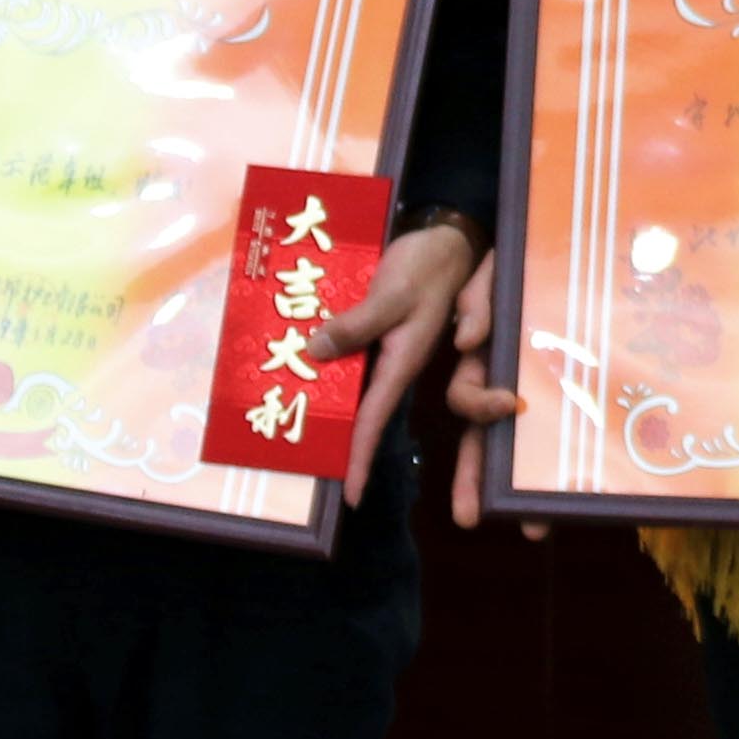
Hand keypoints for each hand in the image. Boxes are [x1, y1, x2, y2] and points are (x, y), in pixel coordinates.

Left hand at [315, 221, 481, 506]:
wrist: (447, 241)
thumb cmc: (426, 268)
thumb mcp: (391, 294)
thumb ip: (355, 324)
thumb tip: (314, 351)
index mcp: (401, 363)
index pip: (374, 420)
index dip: (360, 458)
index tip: (350, 497)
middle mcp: (393, 363)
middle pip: (361, 413)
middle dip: (339, 442)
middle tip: (305, 464)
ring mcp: (386, 349)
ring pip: (353, 387)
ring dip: (328, 403)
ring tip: (291, 420)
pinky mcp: (379, 332)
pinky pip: (351, 359)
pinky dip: (329, 366)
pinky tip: (301, 366)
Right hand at [437, 249, 547, 537]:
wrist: (556, 248)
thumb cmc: (511, 262)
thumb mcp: (493, 272)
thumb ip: (480, 301)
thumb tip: (470, 340)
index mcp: (483, 362)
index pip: (467, 398)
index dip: (481, 406)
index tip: (511, 403)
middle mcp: (503, 386)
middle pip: (482, 442)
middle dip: (477, 482)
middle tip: (470, 520)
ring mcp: (535, 393)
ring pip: (519, 450)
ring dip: (522, 489)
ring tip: (534, 528)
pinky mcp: (569, 393)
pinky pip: (565, 432)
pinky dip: (568, 463)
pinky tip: (586, 492)